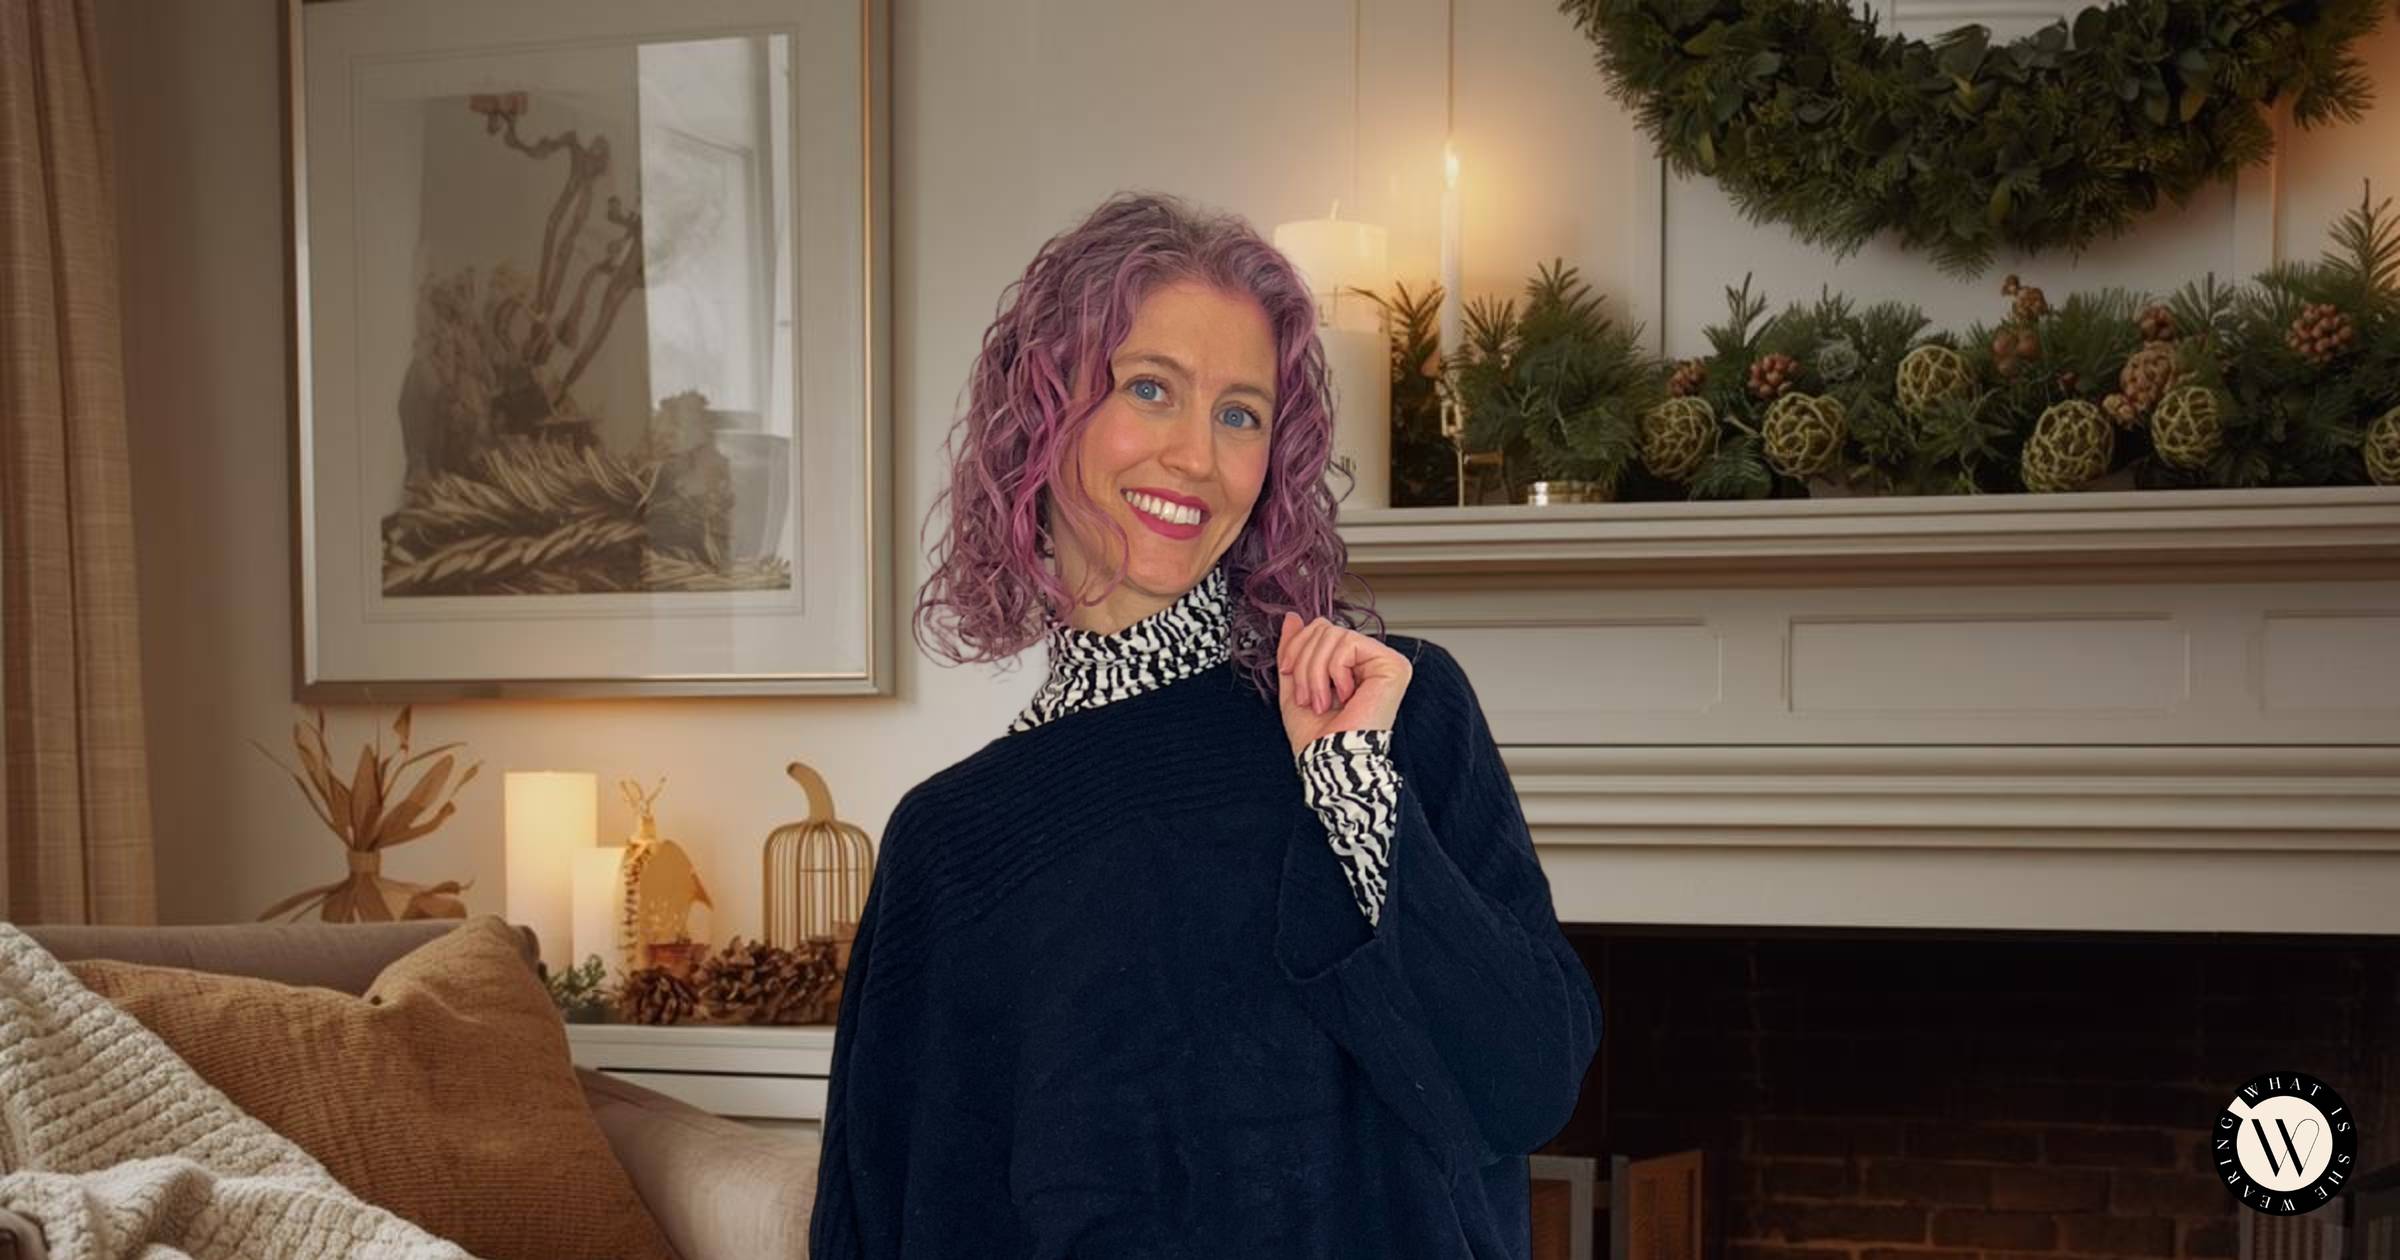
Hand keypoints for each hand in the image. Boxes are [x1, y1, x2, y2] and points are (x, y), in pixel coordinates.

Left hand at [1277, 611, 1412, 758]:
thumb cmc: (1316, 736)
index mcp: (1351, 664)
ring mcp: (1385, 661)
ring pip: (1333, 634)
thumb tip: (1292, 617)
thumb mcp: (1294, 684)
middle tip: (1309, 697)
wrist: (1328, 760)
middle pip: (1325, 628)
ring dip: (1315, 672)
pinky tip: (1345, 697)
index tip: (1288, 673)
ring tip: (1322, 702)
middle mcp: (1371, 660)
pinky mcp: (1393, 665)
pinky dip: (1334, 672)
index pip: (1321, 629)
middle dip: (1305, 662)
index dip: (1297, 647)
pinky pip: (1348, 644)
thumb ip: (1295, 650)